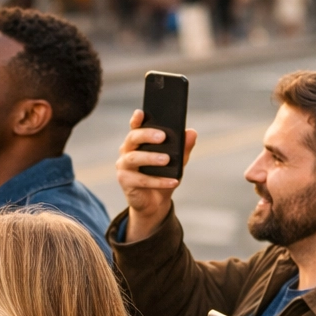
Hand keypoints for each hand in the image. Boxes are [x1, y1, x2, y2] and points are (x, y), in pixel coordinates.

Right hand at [114, 109, 197, 240]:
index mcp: (138, 142)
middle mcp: (127, 151)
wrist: (155, 202)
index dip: (136, 119)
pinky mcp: (125, 181)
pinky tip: (174, 181)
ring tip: (167, 159)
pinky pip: (142, 180)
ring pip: (133, 159)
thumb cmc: (163, 176)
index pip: (135, 127)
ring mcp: (123, 166)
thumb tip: (192, 132)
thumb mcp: (177, 162)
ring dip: (151, 158)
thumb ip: (183, 148)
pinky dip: (159, 181)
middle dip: (146, 135)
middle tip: (162, 136)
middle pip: (133, 138)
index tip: (141, 113)